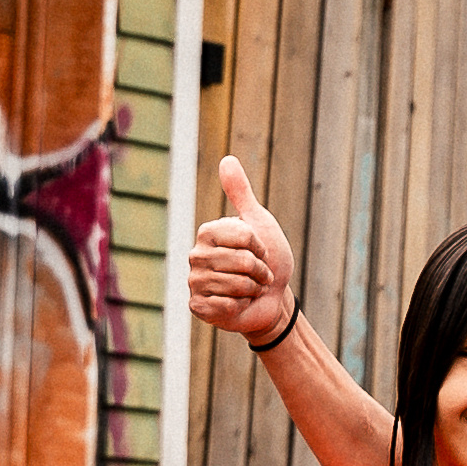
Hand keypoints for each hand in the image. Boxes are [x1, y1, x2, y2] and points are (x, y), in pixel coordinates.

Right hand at [187, 156, 302, 346]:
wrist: (272, 299)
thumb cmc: (267, 260)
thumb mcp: (259, 222)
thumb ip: (241, 193)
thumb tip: (227, 159)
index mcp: (208, 233)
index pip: (245, 237)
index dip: (262, 247)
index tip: (261, 252)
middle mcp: (196, 255)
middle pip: (242, 261)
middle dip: (261, 271)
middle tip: (259, 275)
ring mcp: (195, 281)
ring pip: (237, 285)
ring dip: (253, 289)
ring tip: (250, 289)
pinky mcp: (198, 306)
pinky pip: (226, 305)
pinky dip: (240, 306)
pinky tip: (237, 304)